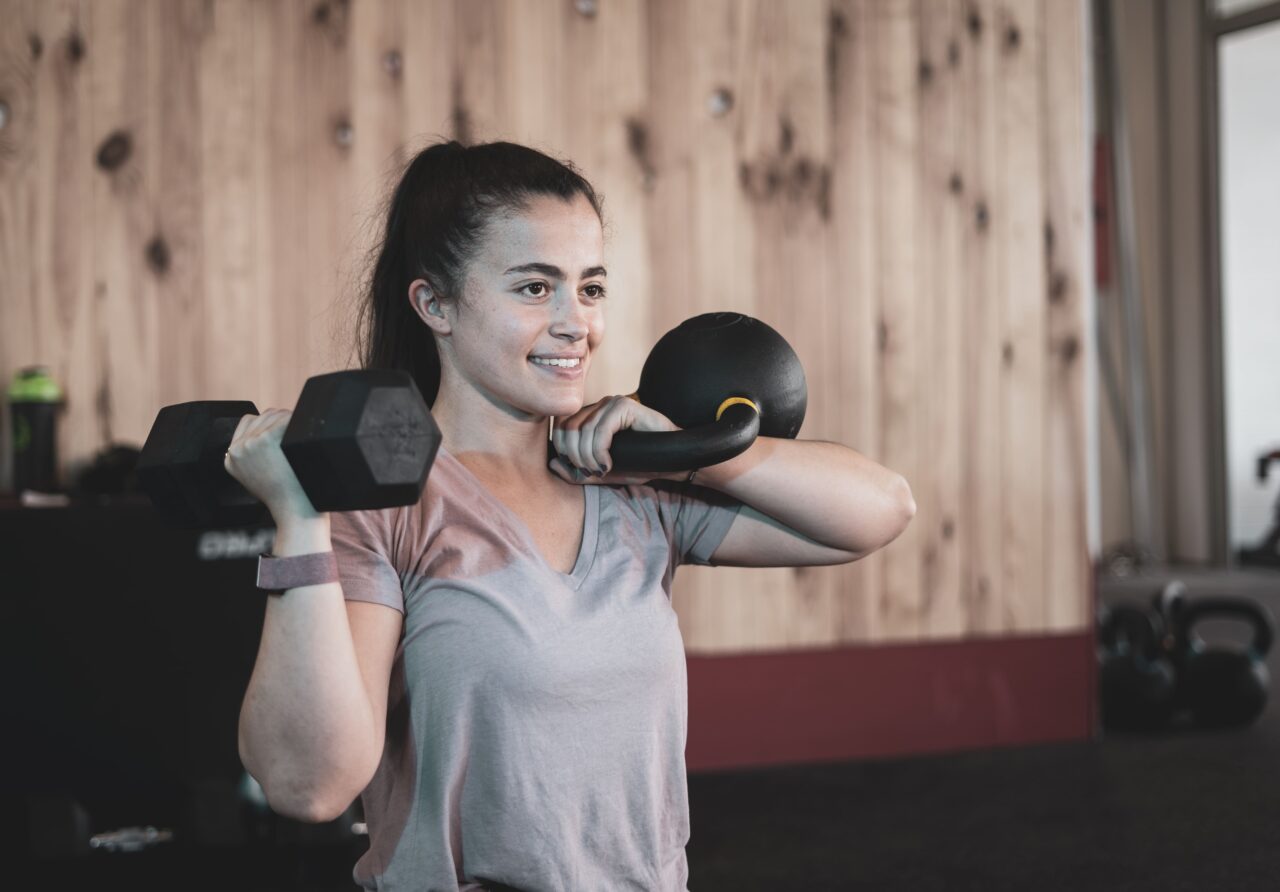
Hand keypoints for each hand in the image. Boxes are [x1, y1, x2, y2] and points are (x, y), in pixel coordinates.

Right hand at [223, 408, 323, 520]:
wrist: (295, 511)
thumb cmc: (287, 496)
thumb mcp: (259, 477)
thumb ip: (255, 456)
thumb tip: (268, 432)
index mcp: (231, 459)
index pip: (247, 423)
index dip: (269, 424)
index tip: (284, 434)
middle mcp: (236, 450)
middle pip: (262, 416)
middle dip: (281, 422)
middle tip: (298, 438)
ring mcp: (249, 444)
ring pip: (273, 414)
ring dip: (290, 421)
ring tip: (302, 439)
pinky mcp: (265, 439)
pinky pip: (285, 418)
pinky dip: (298, 422)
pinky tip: (305, 435)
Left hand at [550, 395, 683, 485]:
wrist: (672, 461)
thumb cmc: (640, 465)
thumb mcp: (602, 473)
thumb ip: (577, 471)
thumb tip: (552, 464)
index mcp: (590, 416)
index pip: (560, 427)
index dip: (563, 451)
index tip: (581, 471)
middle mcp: (599, 405)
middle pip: (567, 428)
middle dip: (574, 457)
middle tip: (590, 472)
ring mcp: (612, 403)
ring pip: (583, 431)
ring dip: (588, 457)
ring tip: (602, 470)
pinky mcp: (625, 406)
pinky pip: (600, 430)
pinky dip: (600, 452)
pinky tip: (609, 463)